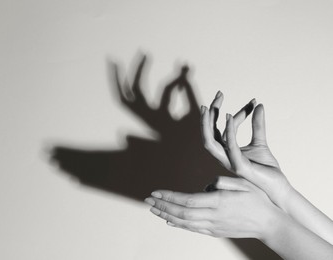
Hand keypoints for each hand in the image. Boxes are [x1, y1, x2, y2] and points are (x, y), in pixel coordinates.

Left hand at [145, 176, 281, 239]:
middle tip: (147, 200)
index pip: (187, 200)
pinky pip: (193, 229)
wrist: (269, 224)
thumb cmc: (258, 199)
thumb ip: (222, 182)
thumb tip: (205, 186)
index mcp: (219, 201)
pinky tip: (169, 220)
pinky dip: (179, 225)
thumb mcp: (243, 183)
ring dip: (166, 215)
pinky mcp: (215, 231)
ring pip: (184, 222)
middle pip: (181, 212)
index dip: (170, 197)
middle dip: (162, 206)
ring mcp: (213, 226)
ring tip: (153, 209)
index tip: (156, 192)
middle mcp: (213, 216)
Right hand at [201, 98, 291, 209]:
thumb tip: (258, 104)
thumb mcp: (260, 141)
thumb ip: (257, 124)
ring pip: (210, 142)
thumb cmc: (266, 168)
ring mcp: (229, 161)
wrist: (277, 186)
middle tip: (218, 95)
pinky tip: (230, 117)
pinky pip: (230, 147)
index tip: (231, 97)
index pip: (218, 129)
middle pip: (208, 134)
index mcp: (226, 150)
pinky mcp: (239, 166)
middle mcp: (223, 156)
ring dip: (208, 124)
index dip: (221, 112)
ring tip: (211, 107)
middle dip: (209, 114)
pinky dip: (228, 131)